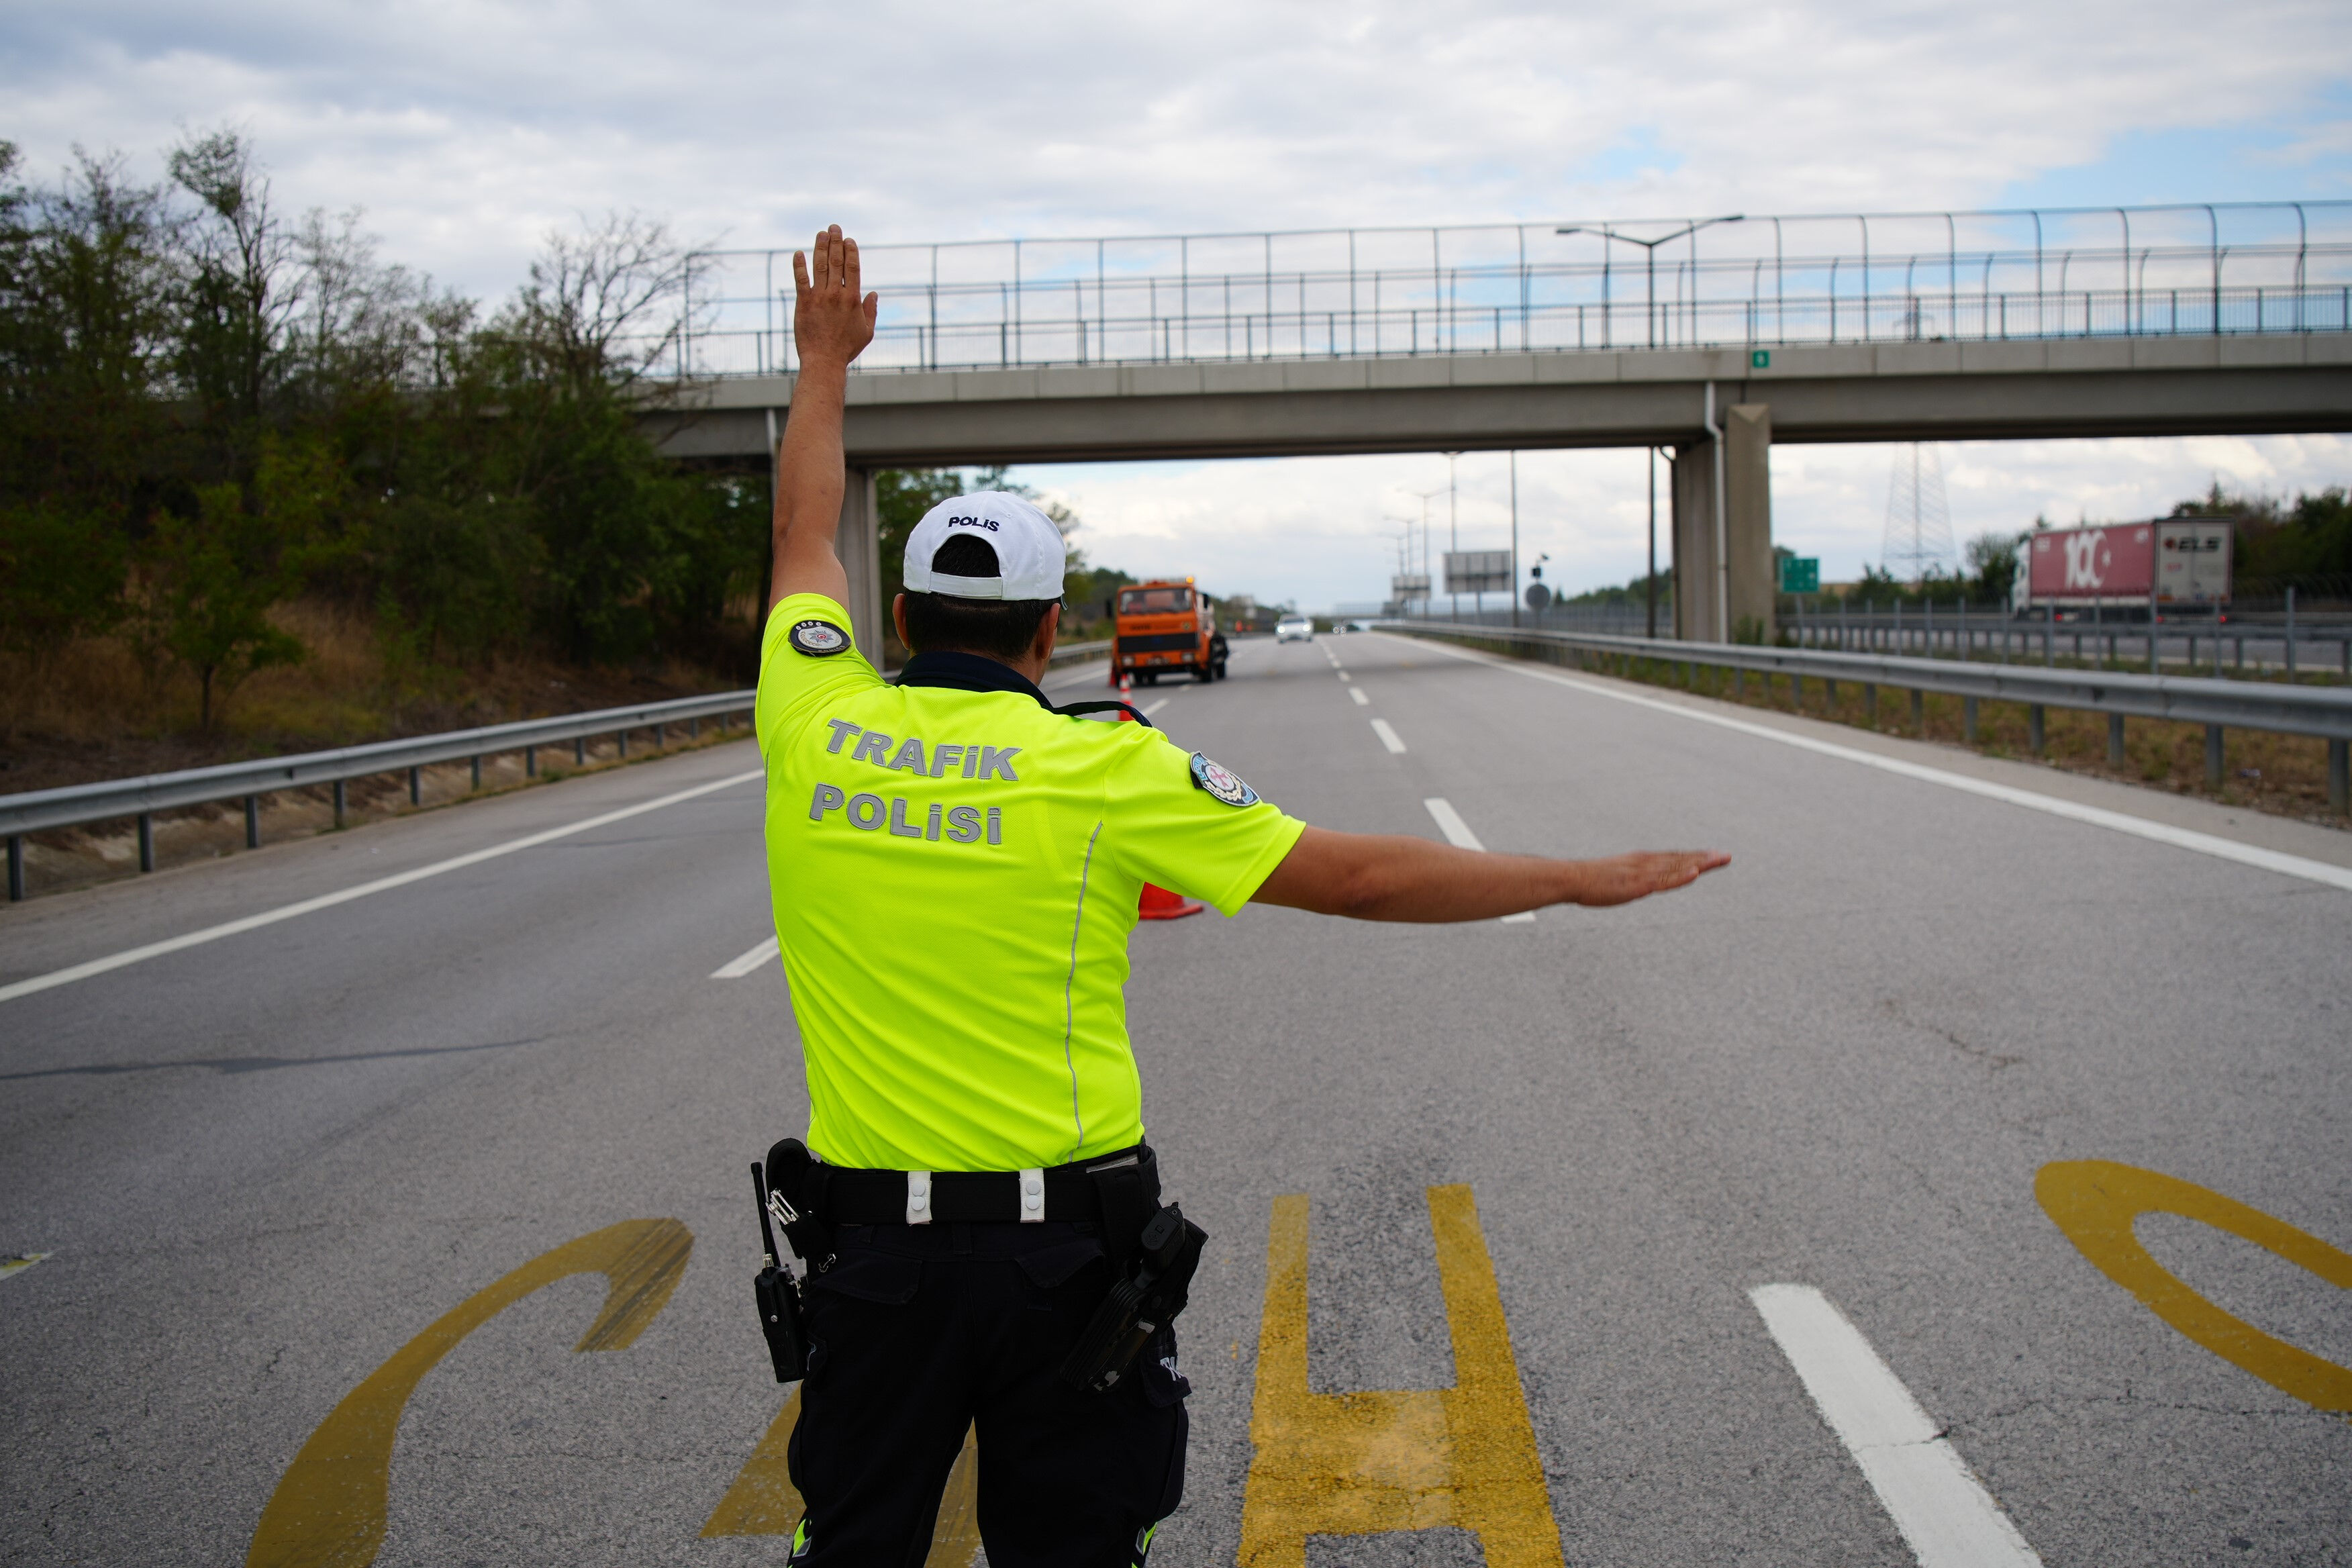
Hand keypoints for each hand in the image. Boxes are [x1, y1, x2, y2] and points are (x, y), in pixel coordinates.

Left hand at [792, 225, 877, 367]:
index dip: (850, 250)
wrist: (824, 361)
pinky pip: (800, 280)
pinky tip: (798, 253)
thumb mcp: (867, 332)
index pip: (853, 267)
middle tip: (833, 227)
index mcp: (853, 299)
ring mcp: (819, 297)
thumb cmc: (846, 348)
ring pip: (819, 266)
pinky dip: (799, 265)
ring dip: (820, 247)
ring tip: (820, 233)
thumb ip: (871, 311)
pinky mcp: (803, 303)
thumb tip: (874, 293)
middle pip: (836, 261)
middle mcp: (836, 294)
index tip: (848, 239)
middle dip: (835, 241)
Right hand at [1569, 850, 1730, 906]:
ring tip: (1719, 860)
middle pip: (1680, 859)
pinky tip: (1695, 873)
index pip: (1672, 857)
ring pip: (1676, 868)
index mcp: (1641, 861)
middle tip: (1726, 856)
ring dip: (1699, 863)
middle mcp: (1645, 863)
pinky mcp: (1636, 885)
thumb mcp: (1615, 876)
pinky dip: (1680, 876)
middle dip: (1704, 858)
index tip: (1712, 855)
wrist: (1571, 878)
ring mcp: (1642, 873)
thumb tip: (1637, 884)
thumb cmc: (1589, 880)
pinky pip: (1663, 881)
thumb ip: (1630, 879)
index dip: (1693, 856)